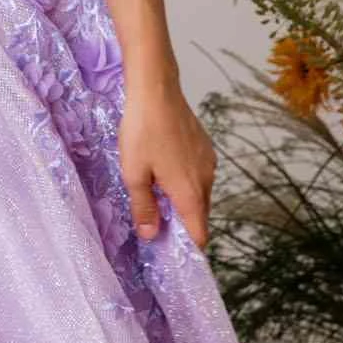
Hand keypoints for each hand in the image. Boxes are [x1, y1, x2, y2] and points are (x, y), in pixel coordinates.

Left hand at [116, 78, 215, 250]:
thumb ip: (143, 207)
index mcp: (190, 193)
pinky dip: (186, 182)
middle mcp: (206, 180)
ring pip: (199, 195)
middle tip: (156, 224)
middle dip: (182, 225)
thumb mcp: (134, 174)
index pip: (200, 235)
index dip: (188, 248)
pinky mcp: (205, 148)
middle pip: (200, 216)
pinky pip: (199, 176)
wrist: (156, 90)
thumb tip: (150, 234)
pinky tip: (164, 171)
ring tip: (156, 194)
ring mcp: (208, 162)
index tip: (170, 252)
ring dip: (183, 202)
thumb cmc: (142, 131)